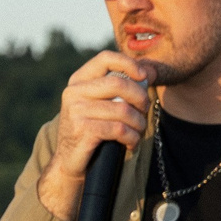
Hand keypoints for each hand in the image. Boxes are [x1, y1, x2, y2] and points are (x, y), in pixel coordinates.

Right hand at [38, 52, 152, 220]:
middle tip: (144, 110)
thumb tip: (150, 72)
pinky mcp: (82, 130)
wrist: (70, 161)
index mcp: (78, 81)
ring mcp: (75, 111)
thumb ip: (120, 86)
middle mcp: (73, 92)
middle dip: (140, 98)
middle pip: (119, 84)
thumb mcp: (101, 103)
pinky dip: (132, 138)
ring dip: (138, 123)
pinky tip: (130, 143)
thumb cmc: (92, 129)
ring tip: (138, 132)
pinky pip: (119, 129)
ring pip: (123, 110)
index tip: (145, 76)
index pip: (105, 58)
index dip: (129, 63)